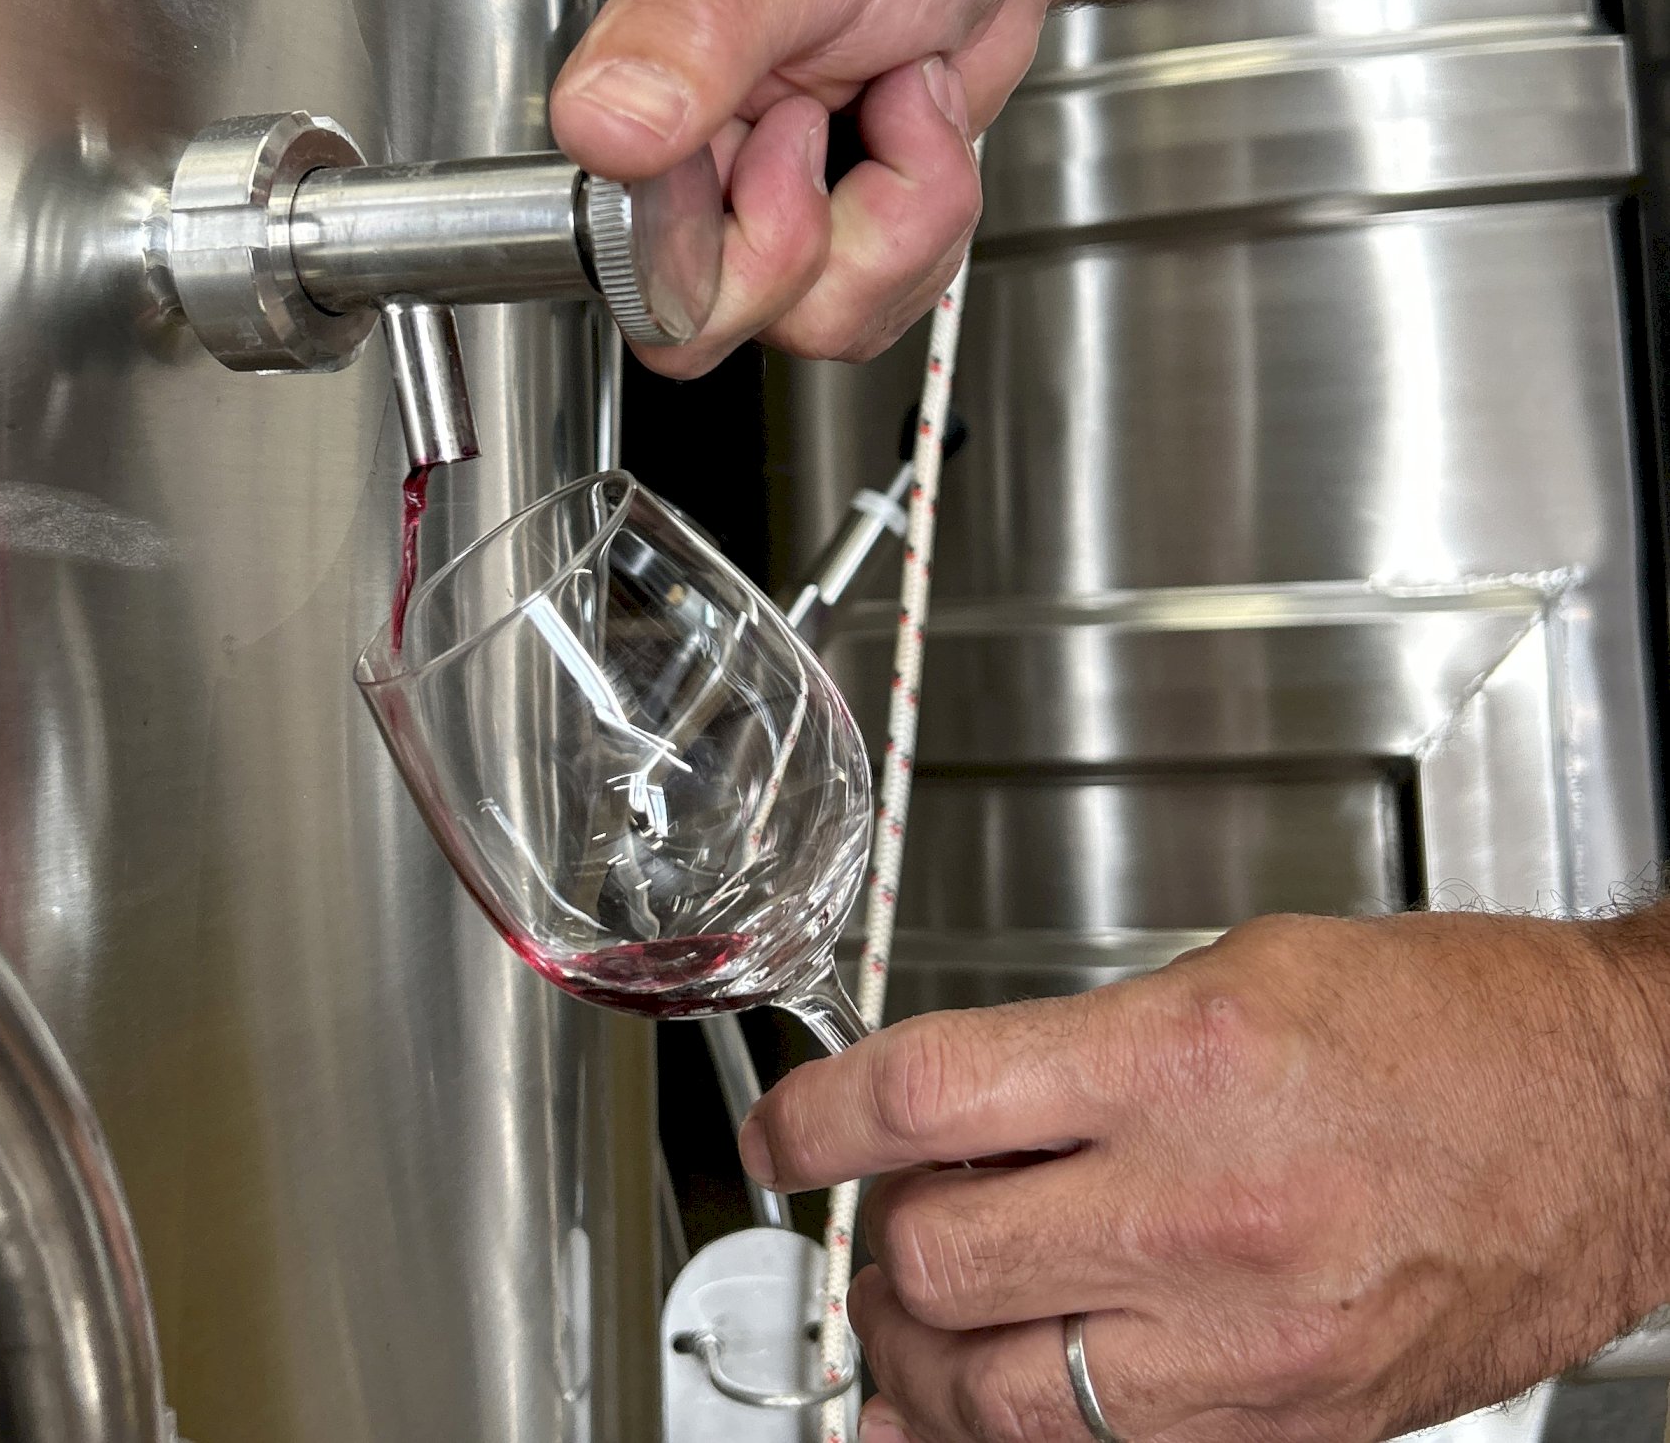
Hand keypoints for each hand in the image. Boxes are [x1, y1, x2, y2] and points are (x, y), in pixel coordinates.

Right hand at [550, 0, 1064, 375]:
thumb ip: (689, 32)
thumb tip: (600, 127)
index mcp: (641, 94)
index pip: (631, 261)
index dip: (730, 238)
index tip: (792, 133)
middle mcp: (692, 164)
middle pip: (714, 320)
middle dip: (821, 240)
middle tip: (839, 126)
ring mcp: (768, 205)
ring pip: (814, 320)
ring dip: (900, 220)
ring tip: (901, 103)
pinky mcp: (844, 230)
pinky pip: (876, 303)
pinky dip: (931, 226)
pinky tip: (920, 131)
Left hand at [739, 911, 1669, 1440]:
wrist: (1610, 1120)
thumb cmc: (1442, 1027)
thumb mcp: (1230, 973)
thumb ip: (1074, 1053)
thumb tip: (949, 1117)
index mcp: (1180, 1060)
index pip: (925, 1098)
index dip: (813, 1117)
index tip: (781, 1130)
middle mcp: (1201, 1209)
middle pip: (932, 1256)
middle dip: (863, 1238)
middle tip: (860, 1211)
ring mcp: (1245, 1342)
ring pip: (989, 1390)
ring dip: (917, 1349)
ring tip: (911, 1303)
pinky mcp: (1287, 1426)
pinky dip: (1002, 1435)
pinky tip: (968, 1401)